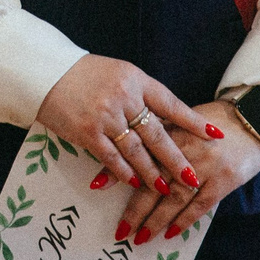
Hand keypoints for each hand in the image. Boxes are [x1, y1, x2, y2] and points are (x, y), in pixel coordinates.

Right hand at [35, 55, 210, 204]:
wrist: (45, 72)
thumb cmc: (84, 73)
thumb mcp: (118, 74)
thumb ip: (140, 94)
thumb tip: (164, 119)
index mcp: (135, 80)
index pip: (170, 104)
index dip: (193, 122)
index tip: (214, 136)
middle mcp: (124, 98)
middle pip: (157, 134)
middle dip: (176, 159)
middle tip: (193, 178)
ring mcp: (105, 117)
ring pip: (136, 151)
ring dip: (152, 172)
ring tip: (166, 188)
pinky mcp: (88, 132)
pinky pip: (112, 158)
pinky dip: (124, 172)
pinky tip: (134, 182)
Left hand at [120, 102, 259, 244]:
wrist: (253, 121)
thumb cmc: (211, 121)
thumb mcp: (181, 120)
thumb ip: (157, 135)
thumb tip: (125, 151)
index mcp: (171, 131)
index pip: (138, 153)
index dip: (117, 169)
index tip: (95, 184)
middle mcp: (185, 151)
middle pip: (155, 182)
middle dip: (136, 209)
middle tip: (119, 230)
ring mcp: (206, 167)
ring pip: (176, 198)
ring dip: (157, 220)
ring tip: (140, 238)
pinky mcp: (224, 181)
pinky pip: (201, 205)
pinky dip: (185, 220)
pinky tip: (171, 233)